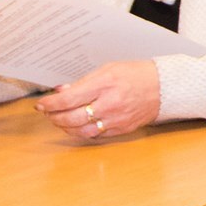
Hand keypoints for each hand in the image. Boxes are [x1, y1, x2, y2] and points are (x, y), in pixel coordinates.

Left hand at [33, 60, 160, 139]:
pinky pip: (94, 135)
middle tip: (49, 113)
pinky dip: (81, 132)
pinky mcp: (121, 130)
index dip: (50, 104)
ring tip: (61, 120)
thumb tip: (61, 92)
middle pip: (71, 118)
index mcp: (105, 84)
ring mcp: (116, 119)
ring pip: (80, 131)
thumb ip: (84, 82)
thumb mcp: (109, 69)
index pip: (69, 99)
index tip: (41, 104)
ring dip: (65, 127)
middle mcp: (110, 104)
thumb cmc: (136, 74)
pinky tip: (78, 125)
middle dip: (54, 117)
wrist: (164, 87)